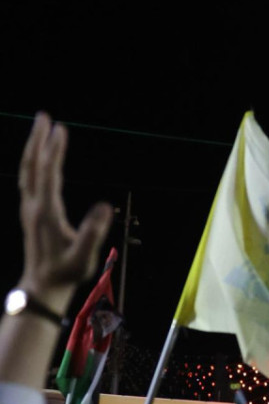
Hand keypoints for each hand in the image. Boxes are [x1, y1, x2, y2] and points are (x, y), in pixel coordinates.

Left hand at [18, 113, 112, 306]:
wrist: (42, 286)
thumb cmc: (66, 272)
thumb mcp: (84, 257)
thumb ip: (93, 232)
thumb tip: (105, 206)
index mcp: (45, 212)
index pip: (48, 173)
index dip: (54, 151)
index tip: (61, 129)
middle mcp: (33, 206)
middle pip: (32, 165)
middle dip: (38, 139)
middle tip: (44, 116)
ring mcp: (30, 208)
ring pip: (28, 170)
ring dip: (34, 147)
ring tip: (42, 129)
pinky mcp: (31, 212)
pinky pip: (30, 179)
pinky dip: (35, 162)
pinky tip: (41, 157)